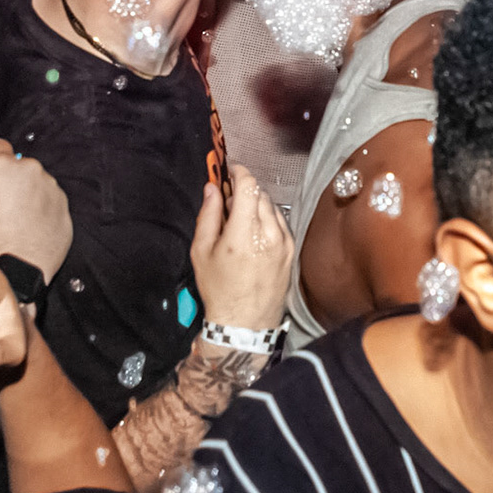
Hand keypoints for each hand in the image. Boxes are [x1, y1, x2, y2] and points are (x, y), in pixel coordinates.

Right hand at [0, 138, 73, 276]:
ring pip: (36, 183)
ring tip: (17, 221)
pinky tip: (30, 228)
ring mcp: (51, 187)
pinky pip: (50, 201)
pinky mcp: (64, 206)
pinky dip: (42, 210)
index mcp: (3, 165)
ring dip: (28, 194)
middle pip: (19, 166)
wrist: (16, 269)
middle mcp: (32, 170)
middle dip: (11, 179)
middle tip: (1, 206)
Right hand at [191, 164, 292, 331]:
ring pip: (271, 206)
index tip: (229, 171)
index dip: (238, 172)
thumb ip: (208, 215)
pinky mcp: (290, 250)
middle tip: (228, 202)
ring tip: (241, 221)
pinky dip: (267, 220)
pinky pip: (280, 222)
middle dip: (243, 191)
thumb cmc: (219, 288)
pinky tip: (255, 234)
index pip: (248, 186)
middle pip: (259, 194)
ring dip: (256, 205)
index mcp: (242, 234)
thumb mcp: (202, 252)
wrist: (246, 322)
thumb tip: (212, 187)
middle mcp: (267, 234)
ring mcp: (283, 242)